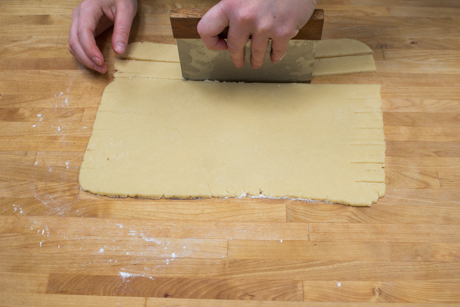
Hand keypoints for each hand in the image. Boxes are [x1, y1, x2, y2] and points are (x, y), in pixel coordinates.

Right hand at [69, 0, 136, 72]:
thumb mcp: (126, 11)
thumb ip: (122, 30)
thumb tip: (119, 51)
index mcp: (88, 9)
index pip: (83, 32)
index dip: (90, 49)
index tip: (100, 61)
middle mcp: (79, 15)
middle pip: (74, 40)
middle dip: (87, 58)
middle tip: (102, 69)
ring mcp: (78, 22)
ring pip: (73, 44)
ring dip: (84, 59)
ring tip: (100, 68)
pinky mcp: (82, 28)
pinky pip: (77, 43)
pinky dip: (84, 55)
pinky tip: (96, 61)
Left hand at [197, 0, 316, 68]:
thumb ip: (233, 4)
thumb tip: (226, 21)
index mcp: (230, 4)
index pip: (206, 29)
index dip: (211, 41)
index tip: (221, 45)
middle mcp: (244, 17)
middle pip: (234, 48)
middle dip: (236, 58)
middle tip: (239, 61)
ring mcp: (264, 26)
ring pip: (256, 53)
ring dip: (256, 61)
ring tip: (256, 63)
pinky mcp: (283, 32)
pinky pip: (277, 51)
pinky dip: (275, 56)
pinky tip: (274, 56)